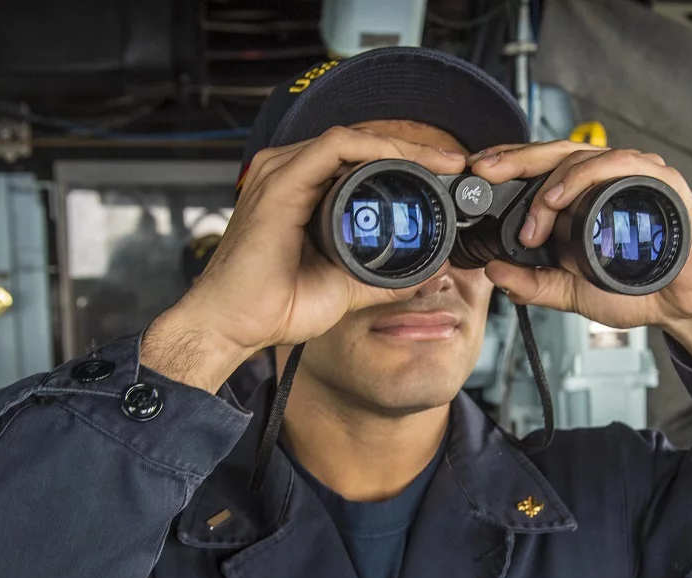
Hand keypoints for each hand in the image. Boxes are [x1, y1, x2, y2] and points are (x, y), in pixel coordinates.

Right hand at [141, 127, 465, 391]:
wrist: (235, 324)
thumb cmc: (274, 307)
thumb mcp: (345, 287)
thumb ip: (383, 276)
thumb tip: (426, 272)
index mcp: (303, 193)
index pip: (362, 162)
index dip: (408, 164)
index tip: (447, 178)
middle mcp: (290, 175)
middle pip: (362, 146)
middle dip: (414, 151)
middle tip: (456, 164)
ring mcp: (282, 173)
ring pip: (354, 139)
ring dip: (402, 146)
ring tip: (442, 162)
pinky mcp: (280, 180)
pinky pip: (334, 146)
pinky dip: (374, 148)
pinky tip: (405, 159)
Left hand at [470, 141, 691, 371]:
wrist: (686, 305)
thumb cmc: (638, 290)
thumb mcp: (572, 292)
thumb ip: (534, 285)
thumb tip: (494, 273)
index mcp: (584, 195)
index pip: (540, 168)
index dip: (508, 165)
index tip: (475, 174)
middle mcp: (606, 177)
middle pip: (553, 153)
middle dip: (514, 160)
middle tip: (482, 171)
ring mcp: (632, 174)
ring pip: (581, 156)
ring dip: (549, 183)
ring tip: (534, 218)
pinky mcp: (658, 179)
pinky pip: (617, 163)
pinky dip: (584, 176)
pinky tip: (559, 198)